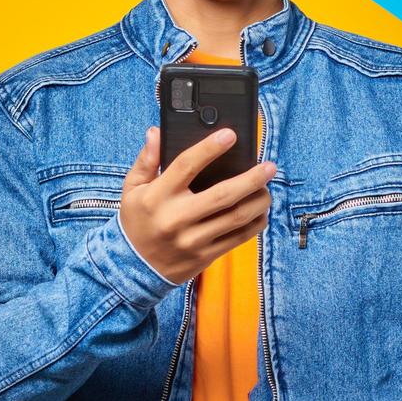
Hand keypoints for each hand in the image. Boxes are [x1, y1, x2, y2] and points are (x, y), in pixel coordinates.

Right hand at [118, 126, 275, 284]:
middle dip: (251, 178)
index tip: (230, 135)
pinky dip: (255, 223)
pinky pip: (238, 238)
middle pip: (223, 195)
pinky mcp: (205, 256)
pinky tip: (260, 211)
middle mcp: (176, 218)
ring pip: (236, 218)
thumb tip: (156, 132)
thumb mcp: (132, 189)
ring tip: (267, 188)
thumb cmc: (137, 221)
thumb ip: (147, 160)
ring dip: (259, 201)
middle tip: (269, 166)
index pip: (186, 166)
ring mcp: (193, 240)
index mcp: (158, 197)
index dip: (209, 148)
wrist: (132, 268)